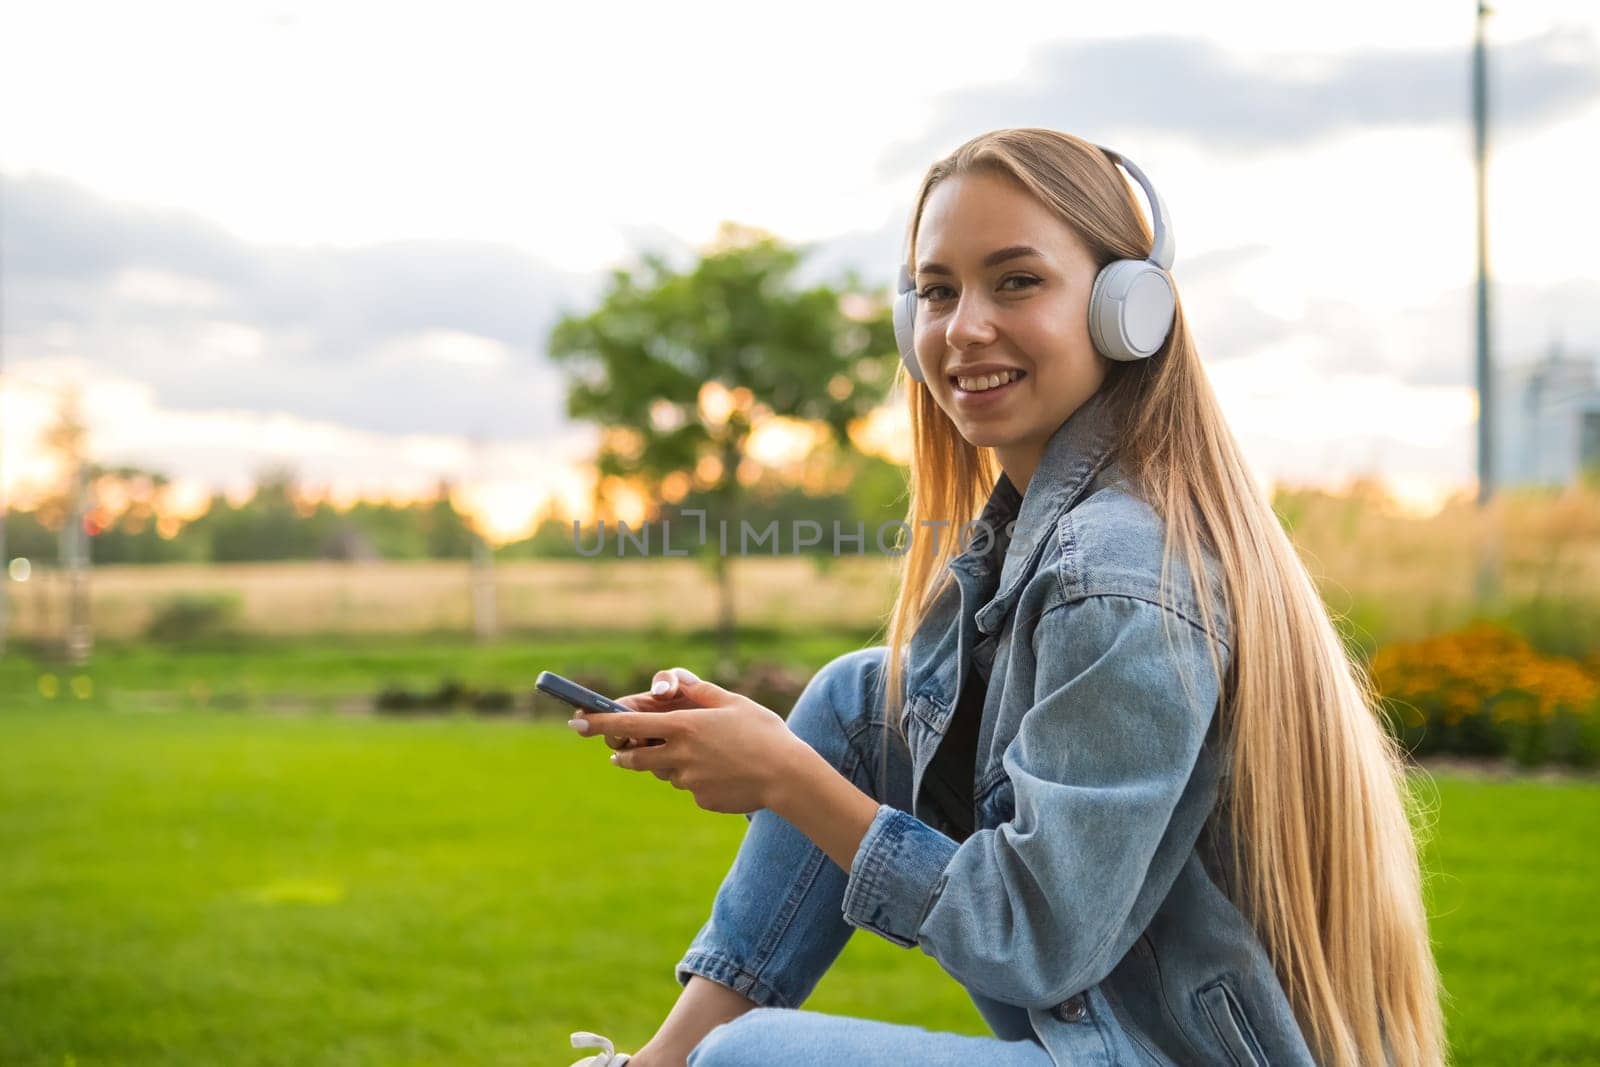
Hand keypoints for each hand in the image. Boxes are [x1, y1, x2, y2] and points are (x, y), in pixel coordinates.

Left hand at [568, 667, 806, 814]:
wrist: (788, 777)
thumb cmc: (763, 732)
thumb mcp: (732, 702)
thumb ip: (698, 692)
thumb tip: (673, 681)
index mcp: (683, 726)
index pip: (627, 725)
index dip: (598, 724)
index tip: (576, 722)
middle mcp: (679, 755)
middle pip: (634, 757)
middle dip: (624, 753)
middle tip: (621, 750)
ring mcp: (688, 781)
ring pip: (663, 773)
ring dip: (667, 763)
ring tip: (701, 754)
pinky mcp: (701, 799)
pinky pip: (689, 787)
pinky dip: (696, 778)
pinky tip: (723, 771)